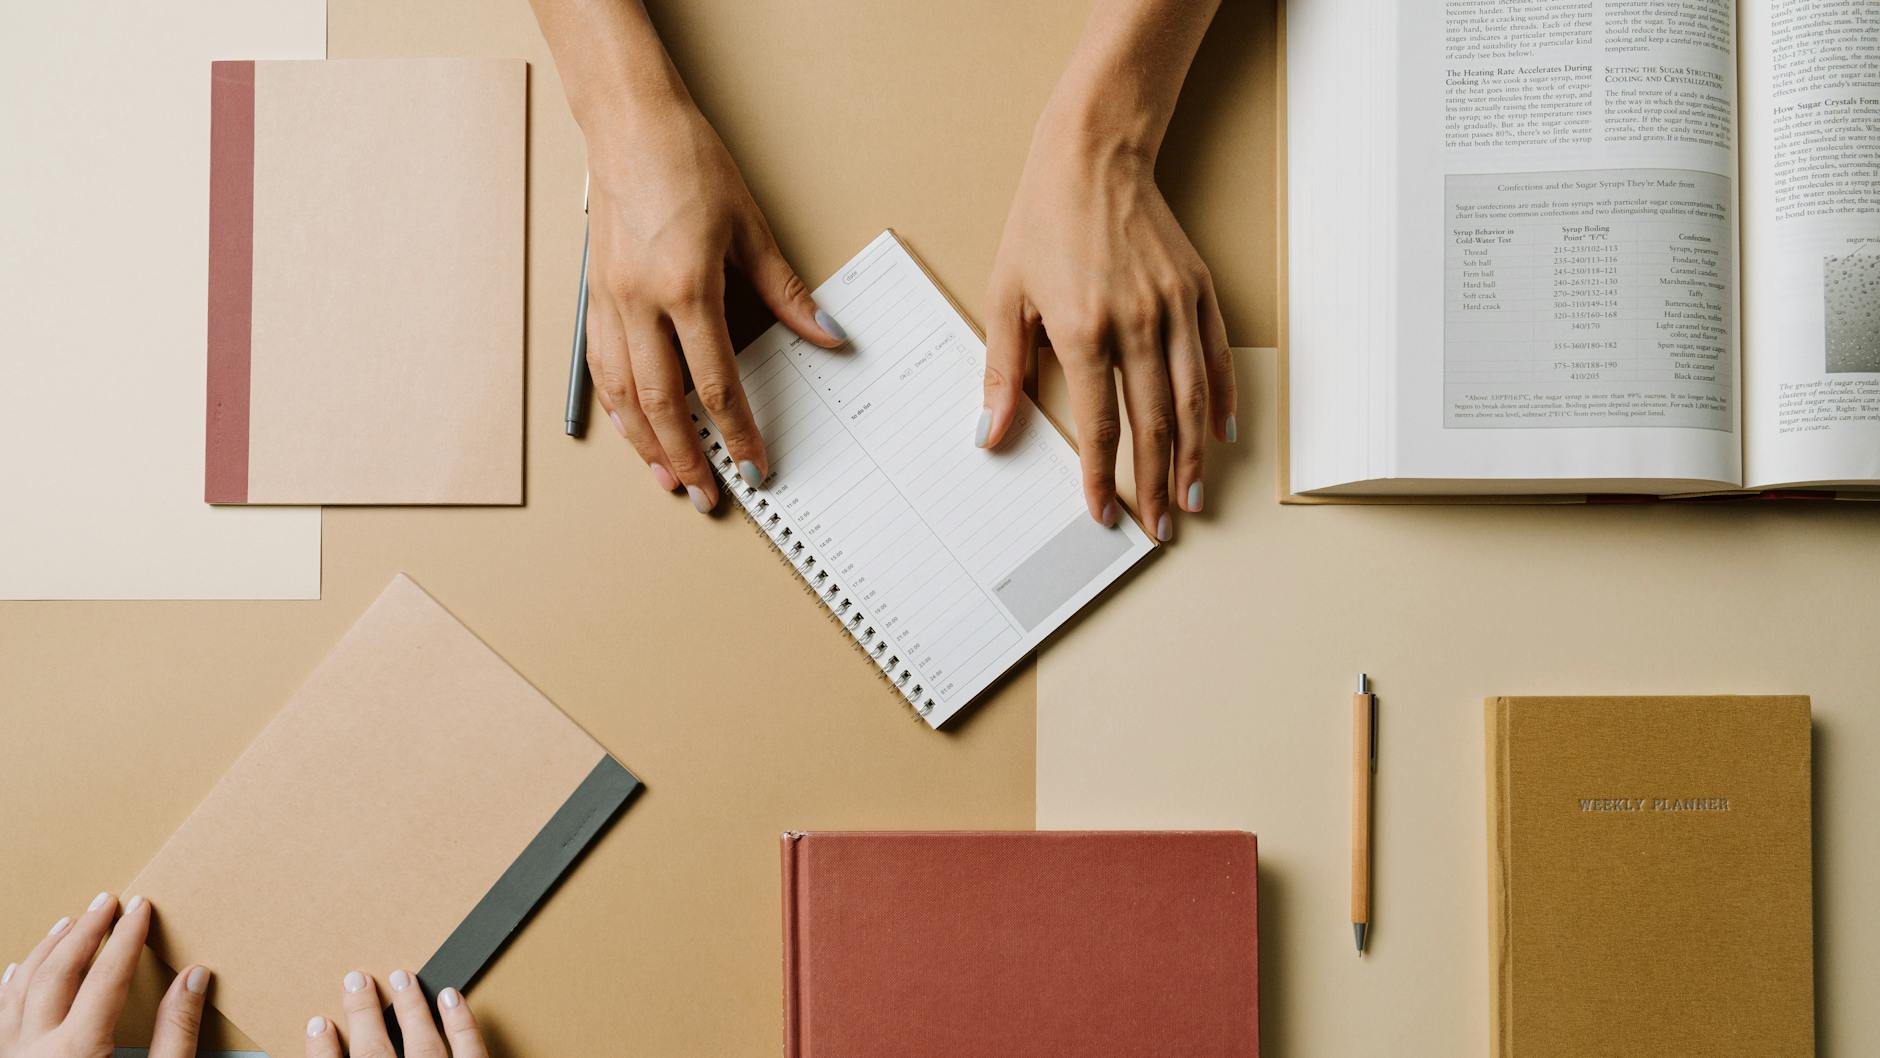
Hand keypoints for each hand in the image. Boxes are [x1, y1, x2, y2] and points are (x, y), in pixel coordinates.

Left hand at [0, 892, 207, 1057]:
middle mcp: (37, 1050)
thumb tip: (193, 979)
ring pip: (22, 988)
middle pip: (58, 974)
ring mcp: (14, 1056)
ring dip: (47, 950)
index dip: (126, 938)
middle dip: (85, 932)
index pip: (107, 978)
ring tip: (69, 923)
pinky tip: (22, 968)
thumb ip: (176, 1033)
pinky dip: (12, 984)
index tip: (139, 909)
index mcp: (78, 1051)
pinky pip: (2, 1014)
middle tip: (106, 903)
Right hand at [304, 971, 484, 1057]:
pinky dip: (461, 1023)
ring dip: (410, 1007)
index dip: (321, 1049)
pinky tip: (451, 997)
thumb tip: (328, 1044)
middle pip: (374, 1052)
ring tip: (401, 977)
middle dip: (363, 1013)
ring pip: (423, 1043)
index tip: (317, 1024)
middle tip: (357, 980)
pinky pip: (470, 1050)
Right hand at [582, 97, 844, 512]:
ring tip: (670, 479)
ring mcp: (610, 302)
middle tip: (708, 495)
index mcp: (687, 287)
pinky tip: (634, 431)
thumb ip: (787, 293)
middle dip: (687, 457)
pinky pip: (602, 368)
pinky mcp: (593, 296)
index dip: (737, 432)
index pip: (716, 383)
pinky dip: (618, 408)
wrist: (630, 124)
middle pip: (663, 403)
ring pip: (624, 395)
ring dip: (647, 444)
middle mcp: (641, 302)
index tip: (754, 464)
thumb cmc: (689, 164)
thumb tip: (829, 335)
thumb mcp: (750, 228)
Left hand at [978, 0, 1233, 542]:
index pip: (1098, 425)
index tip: (1105, 514)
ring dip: (1194, 456)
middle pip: (1152, 424)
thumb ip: (1002, 373)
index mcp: (1084, 331)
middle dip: (1156, 484)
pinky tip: (1219, 434)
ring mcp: (1174, 308)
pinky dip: (1220, 400)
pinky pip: (1216, 358)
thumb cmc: (1043, 225)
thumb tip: (990, 435)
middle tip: (1160, 526)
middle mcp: (1137, 324)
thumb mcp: (1005, 297)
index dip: (1101, 477)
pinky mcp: (1198, 290)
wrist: (1093, 157)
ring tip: (1193, 498)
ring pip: (1191, 400)